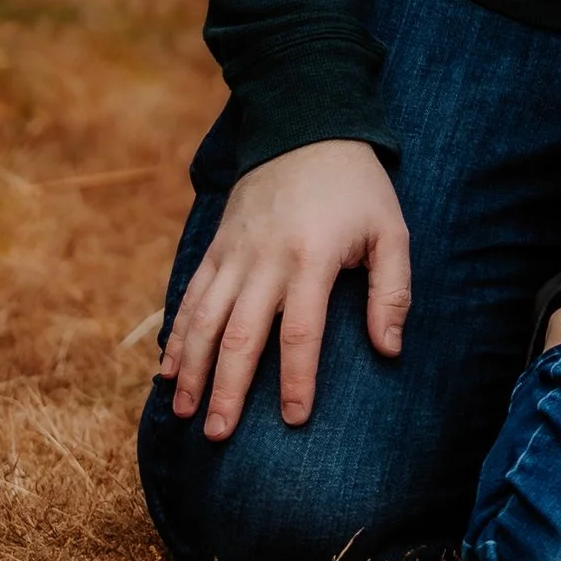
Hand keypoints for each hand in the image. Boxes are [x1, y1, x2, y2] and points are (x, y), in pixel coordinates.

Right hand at [156, 138, 410, 440]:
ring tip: (186, 413)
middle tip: (218, 436)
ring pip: (205, 319)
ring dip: (193, 368)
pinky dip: (177, 334)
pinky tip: (168, 371)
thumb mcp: (390, 230)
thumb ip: (392, 292)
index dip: (296, 378)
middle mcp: (266, 258)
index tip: (293, 420)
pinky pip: (191, 295)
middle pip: (241, 334)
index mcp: (313, 256)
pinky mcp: (218, 245)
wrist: (306, 125)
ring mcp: (235, 251)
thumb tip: (388, 349)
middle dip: (228, 388)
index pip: (300, 330)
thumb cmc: (357, 188)